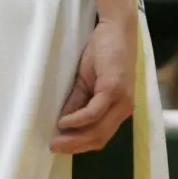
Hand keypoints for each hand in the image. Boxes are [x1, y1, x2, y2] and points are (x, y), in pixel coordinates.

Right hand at [53, 16, 138, 153]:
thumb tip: (64, 121)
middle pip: (99, 137)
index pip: (100, 136)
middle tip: (54, 148)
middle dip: (75, 146)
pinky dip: (78, 120)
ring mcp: (120, 101)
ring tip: (56, 139)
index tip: (60, 147)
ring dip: (75, 137)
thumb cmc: (104, 53)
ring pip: (98, 129)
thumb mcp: (87, 81)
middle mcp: (123, 109)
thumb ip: (78, 101)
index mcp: (118, 109)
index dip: (80, 145)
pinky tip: (64, 122)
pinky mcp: (113, 90)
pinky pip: (94, 112)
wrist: (117, 30)